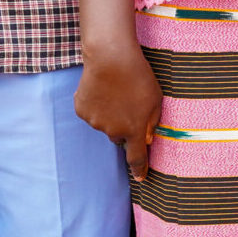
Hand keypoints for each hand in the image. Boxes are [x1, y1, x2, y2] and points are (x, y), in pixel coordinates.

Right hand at [75, 50, 160, 181]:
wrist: (111, 58)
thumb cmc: (139, 76)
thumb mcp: (155, 99)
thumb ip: (151, 122)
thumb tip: (146, 139)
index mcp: (133, 130)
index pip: (136, 157)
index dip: (139, 169)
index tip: (141, 178)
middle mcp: (112, 131)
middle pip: (119, 136)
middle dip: (124, 126)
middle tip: (129, 102)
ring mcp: (94, 122)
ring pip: (104, 123)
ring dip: (110, 113)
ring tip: (116, 90)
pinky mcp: (82, 110)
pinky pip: (91, 112)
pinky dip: (97, 103)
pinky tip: (102, 87)